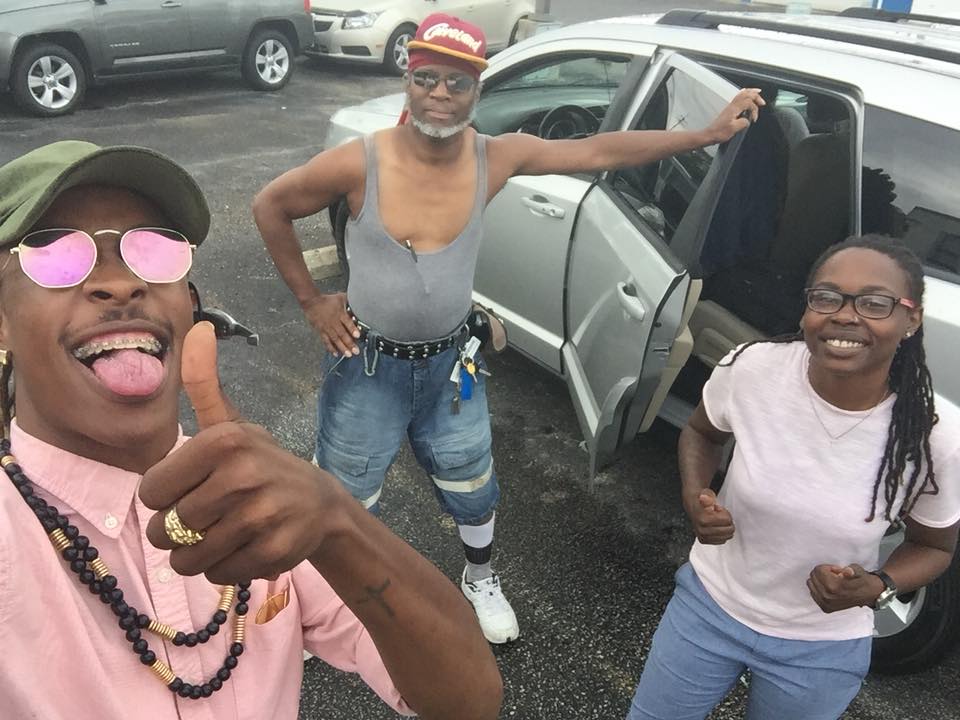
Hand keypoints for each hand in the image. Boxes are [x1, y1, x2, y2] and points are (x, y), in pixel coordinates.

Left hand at [139, 322, 349, 583]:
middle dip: (178, 530)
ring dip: (196, 554)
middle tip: (208, 517)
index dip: (164, 497)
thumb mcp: (232, 424)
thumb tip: (199, 328)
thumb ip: (204, 383)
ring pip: (187, 558)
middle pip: (165, 528)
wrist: (321, 505)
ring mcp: (259, 516)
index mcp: (223, 442)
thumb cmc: (262, 464)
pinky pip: (217, 575)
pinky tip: (242, 548)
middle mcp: (241, 476)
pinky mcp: (271, 551)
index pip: (150, 491)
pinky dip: (222, 569)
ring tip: (221, 535)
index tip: (190, 489)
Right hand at [302, 292, 359, 356]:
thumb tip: (360, 302)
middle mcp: (334, 322)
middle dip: (349, 343)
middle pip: (342, 334)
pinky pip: (326, 341)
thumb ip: (350, 301)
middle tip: (356, 351)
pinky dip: (331, 348)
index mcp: (340, 314)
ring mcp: (327, 328)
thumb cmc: (328, 300)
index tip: (357, 336)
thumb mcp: (340, 298)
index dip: (352, 329)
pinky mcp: (321, 331)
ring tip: (348, 355)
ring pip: (335, 339)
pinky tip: (336, 354)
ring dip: (342, 348)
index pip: (347, 322)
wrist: (312, 302)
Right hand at [686, 489, 734, 544]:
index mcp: (702, 519)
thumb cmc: (701, 501)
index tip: (717, 508)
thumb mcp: (706, 494)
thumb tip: (703, 497)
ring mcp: (703, 537)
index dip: (725, 512)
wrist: (692, 506)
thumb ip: (707, 496)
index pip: (727, 520)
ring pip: (726, 536)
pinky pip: (722, 541)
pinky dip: (722, 534)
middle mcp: (701, 530)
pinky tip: (716, 526)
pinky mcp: (704, 541)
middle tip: (718, 515)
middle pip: (728, 530)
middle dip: (727, 521)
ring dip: (724, 527)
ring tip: (717, 520)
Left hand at [704, 88, 764, 144]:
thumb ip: (744, 122)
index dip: (754, 110)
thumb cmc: (719, 133)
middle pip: (746, 94)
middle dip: (756, 96)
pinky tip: (745, 94)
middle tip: (762, 102)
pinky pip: (738, 97)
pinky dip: (744, 94)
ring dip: (751, 93)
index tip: (754, 119)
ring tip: (758, 92)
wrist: (709, 135)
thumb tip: (747, 120)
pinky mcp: (729, 110)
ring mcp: (730, 107)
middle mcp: (732, 106)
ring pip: (742, 94)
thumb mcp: (734, 129)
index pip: (749, 103)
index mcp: (734, 109)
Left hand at [807, 563, 884, 613]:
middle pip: (813, 576)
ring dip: (819, 580)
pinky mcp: (825, 608)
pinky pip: (813, 593)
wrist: (869, 594)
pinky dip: (818, 588)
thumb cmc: (861, 580)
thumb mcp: (856, 570)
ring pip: (811, 584)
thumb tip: (845, 572)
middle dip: (822, 573)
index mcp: (835, 587)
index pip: (818, 570)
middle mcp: (828, 597)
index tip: (837, 570)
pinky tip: (829, 588)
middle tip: (835, 575)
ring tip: (832, 581)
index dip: (828, 567)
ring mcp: (826, 604)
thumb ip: (849, 570)